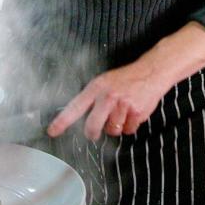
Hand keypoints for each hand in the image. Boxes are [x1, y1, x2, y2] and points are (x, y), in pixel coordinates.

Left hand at [46, 60, 168, 139]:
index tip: (52, 131)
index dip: (62, 121)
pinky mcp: (136, 113)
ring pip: (112, 130)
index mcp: (96, 87)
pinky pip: (128, 130)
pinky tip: (133, 113)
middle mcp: (108, 96)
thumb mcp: (105, 81)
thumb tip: (80, 118)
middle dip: (92, 133)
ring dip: (116, 126)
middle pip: (93, 127)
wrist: (152, 71)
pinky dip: (130, 125)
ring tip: (122, 112)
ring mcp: (123, 105)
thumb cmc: (126, 78)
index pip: (75, 107)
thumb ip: (94, 98)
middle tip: (93, 133)